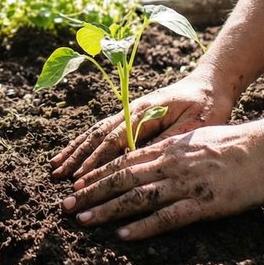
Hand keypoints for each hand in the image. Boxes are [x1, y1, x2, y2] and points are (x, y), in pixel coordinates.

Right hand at [49, 71, 234, 179]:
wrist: (210, 85)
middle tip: (57, 179)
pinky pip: (101, 132)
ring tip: (54, 169)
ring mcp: (127, 113)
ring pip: (94, 133)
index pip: (115, 140)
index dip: (96, 161)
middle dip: (76, 159)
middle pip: (97, 136)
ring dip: (74, 152)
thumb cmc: (207, 107)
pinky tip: (71, 156)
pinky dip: (83, 144)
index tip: (79, 179)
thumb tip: (142, 159)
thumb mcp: (195, 126)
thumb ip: (169, 142)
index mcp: (145, 113)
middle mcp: (130, 111)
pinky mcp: (129, 117)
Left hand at [60, 121, 263, 240]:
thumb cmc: (238, 144)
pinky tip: (123, 236)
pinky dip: (142, 227)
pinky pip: (166, 217)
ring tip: (83, 221)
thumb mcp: (198, 138)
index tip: (77, 184)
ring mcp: (185, 184)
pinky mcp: (202, 204)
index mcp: (171, 148)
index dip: (98, 173)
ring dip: (106, 210)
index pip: (125, 161)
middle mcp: (171, 163)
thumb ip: (174, 149)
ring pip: (137, 197)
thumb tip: (154, 157)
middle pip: (122, 178)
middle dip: (91, 193)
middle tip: (66, 206)